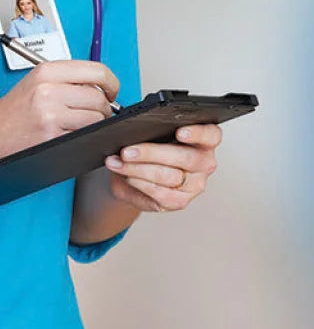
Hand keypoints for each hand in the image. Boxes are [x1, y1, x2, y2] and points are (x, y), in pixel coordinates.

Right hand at [0, 60, 119, 160]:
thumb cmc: (11, 113)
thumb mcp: (36, 83)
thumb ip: (67, 80)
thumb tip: (102, 87)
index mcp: (46, 71)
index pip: (96, 70)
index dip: (111, 83)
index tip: (112, 91)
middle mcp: (48, 88)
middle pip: (99, 96)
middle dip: (105, 108)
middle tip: (97, 114)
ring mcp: (50, 112)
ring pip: (96, 117)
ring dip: (97, 124)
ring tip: (83, 126)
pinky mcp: (52, 134)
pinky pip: (85, 134)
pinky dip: (85, 137)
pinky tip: (72, 135)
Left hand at [104, 123, 222, 212]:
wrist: (132, 175)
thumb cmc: (147, 149)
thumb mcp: (149, 134)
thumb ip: (150, 128)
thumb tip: (134, 126)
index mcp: (204, 140)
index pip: (211, 135)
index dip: (197, 133)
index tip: (180, 132)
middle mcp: (204, 163)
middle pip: (185, 157)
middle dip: (151, 153)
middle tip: (127, 151)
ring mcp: (194, 185)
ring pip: (169, 176)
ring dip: (138, 169)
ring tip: (119, 162)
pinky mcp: (180, 201)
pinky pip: (160, 193)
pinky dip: (138, 183)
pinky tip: (126, 175)